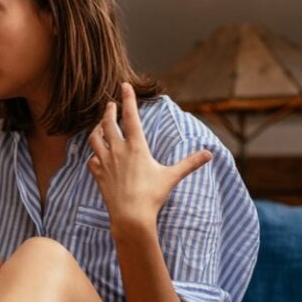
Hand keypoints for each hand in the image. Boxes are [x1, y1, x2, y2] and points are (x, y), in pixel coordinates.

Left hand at [87, 83, 212, 231]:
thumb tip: (209, 154)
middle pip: (108, 123)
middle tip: (110, 104)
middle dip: (109, 111)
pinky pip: (91, 160)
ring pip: (95, 138)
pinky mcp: (98, 175)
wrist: (130, 217)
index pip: (131, 116)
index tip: (124, 85)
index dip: (128, 98)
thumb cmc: (152, 196)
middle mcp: (118, 150)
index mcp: (136, 146)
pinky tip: (97, 155)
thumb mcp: (172, 177)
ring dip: (97, 129)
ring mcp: (105, 162)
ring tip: (100, 125)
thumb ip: (189, 163)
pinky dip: (94, 154)